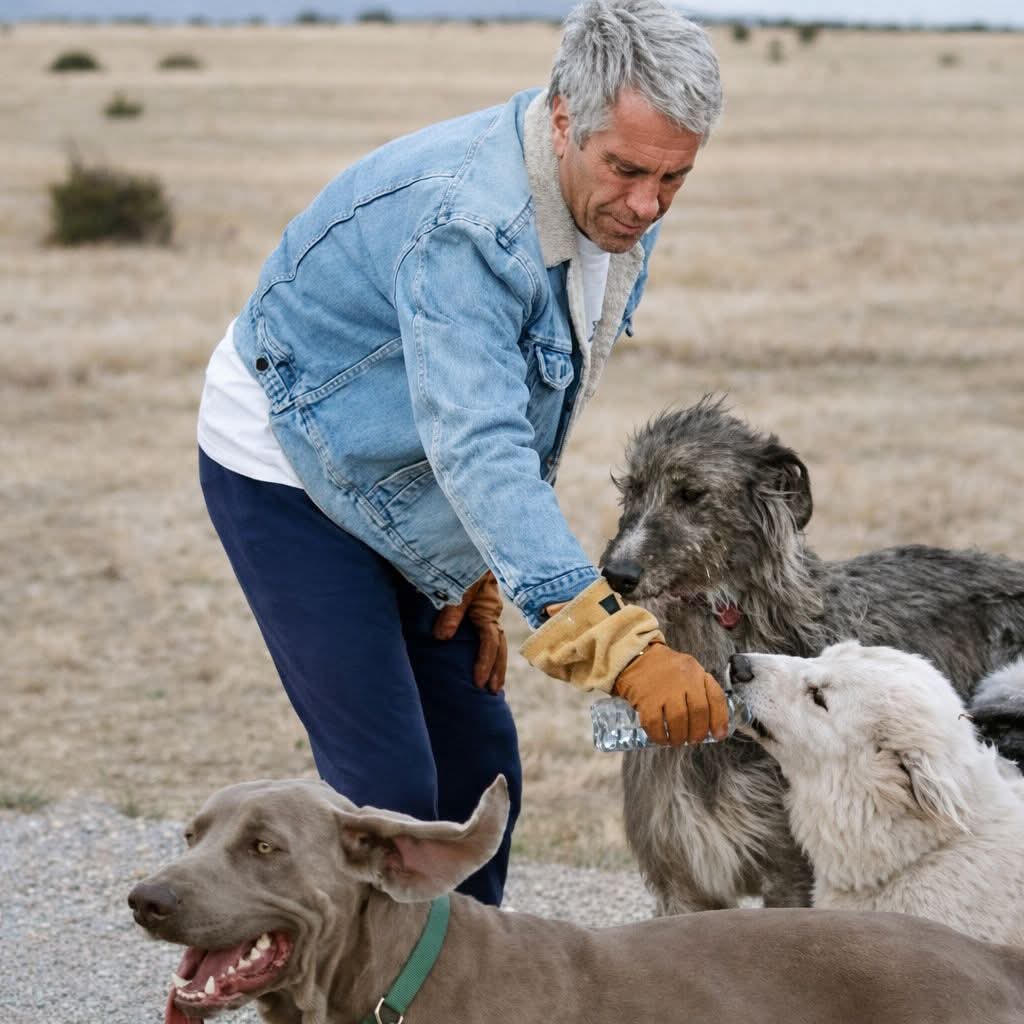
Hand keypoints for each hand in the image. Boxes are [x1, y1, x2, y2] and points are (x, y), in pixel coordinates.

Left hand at [433, 572, 506, 692]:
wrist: (472, 539)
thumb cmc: (465, 560)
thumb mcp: (458, 583)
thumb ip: (451, 609)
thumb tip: (442, 639)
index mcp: (488, 609)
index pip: (490, 642)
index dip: (484, 663)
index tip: (478, 683)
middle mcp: (491, 611)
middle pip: (499, 646)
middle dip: (496, 669)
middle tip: (492, 692)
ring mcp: (488, 607)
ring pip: (496, 639)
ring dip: (494, 661)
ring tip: (492, 683)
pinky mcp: (481, 603)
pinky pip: (488, 630)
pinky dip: (487, 647)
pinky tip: (483, 657)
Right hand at [612, 642, 728, 745]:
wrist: (633, 657)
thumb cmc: (663, 669)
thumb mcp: (686, 670)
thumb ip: (699, 690)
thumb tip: (711, 724)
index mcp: (696, 671)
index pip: (715, 697)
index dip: (720, 719)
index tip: (718, 735)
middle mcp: (683, 678)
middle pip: (698, 712)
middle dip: (698, 732)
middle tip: (694, 740)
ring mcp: (664, 688)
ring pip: (678, 720)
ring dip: (680, 737)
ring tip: (677, 741)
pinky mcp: (646, 698)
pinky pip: (655, 724)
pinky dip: (660, 736)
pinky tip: (662, 739)